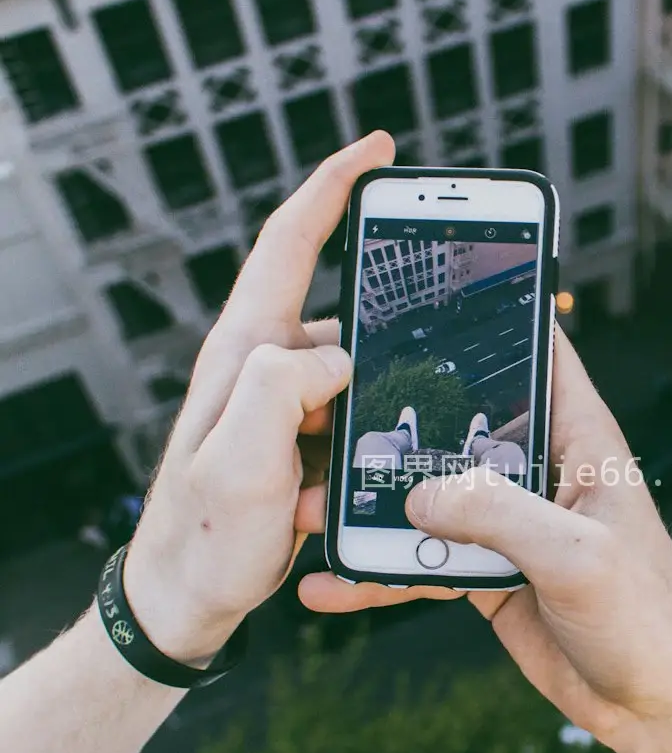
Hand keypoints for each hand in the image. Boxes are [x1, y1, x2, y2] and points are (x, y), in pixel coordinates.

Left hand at [120, 132, 395, 664]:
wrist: (184, 601)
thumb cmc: (203, 535)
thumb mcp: (240, 458)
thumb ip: (281, 387)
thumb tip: (340, 353)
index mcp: (244, 350)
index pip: (289, 243)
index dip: (335, 187)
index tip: (380, 151)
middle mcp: (262, 366)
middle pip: (340, 320)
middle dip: (379, 350)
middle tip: (406, 385)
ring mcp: (280, 406)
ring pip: (355, 384)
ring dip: (368, 427)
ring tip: (339, 483)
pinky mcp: (296, 444)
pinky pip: (350, 430)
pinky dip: (359, 458)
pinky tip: (338, 503)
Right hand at [300, 329, 671, 750]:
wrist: (658, 707)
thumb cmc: (652, 619)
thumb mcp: (577, 557)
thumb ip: (499, 516)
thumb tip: (418, 495)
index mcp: (580, 440)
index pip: (537, 352)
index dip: (488, 317)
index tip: (422, 298)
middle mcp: (540, 471)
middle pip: (459, 422)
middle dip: (395, 420)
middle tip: (325, 413)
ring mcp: (510, 523)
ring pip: (428, 495)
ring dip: (371, 505)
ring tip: (306, 510)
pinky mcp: (489, 574)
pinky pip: (422, 562)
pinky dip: (378, 573)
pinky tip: (332, 582)